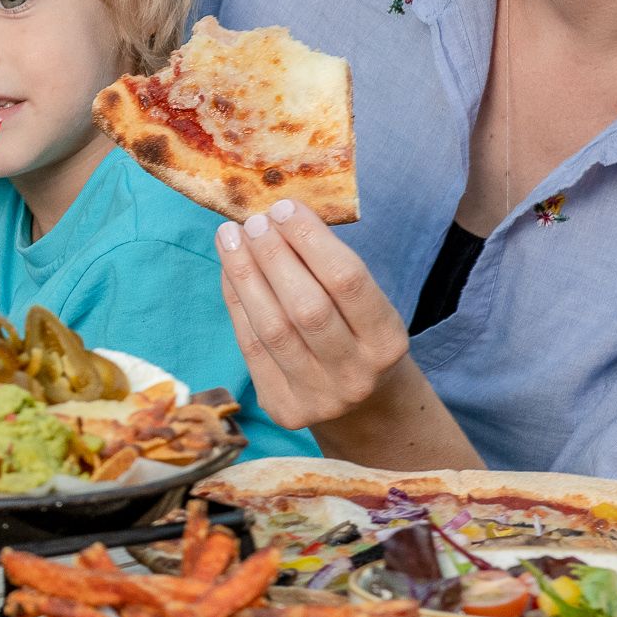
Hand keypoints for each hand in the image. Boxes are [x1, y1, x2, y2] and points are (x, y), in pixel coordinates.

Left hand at [214, 200, 413, 431]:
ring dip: (245, 275)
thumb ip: (330, 270)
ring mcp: (318, 397)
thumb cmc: (359, 338)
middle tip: (253, 220)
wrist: (362, 407)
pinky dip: (236, 303)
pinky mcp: (284, 408)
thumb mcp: (367, 307)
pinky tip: (229, 271)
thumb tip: (278, 218)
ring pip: (272, 328)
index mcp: (387, 342)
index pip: (347, 281)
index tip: (284, 208)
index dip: (311, 240)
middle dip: (274, 257)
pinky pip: (250, 347)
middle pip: (306, 307)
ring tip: (229, 237)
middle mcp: (355, 374)